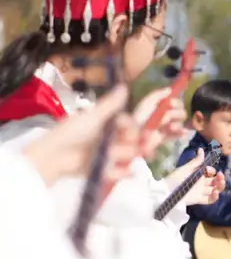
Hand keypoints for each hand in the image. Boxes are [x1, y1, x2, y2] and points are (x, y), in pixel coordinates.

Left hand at [23, 85, 139, 185]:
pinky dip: (123, 172)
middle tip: (147, 147)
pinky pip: (118, 171)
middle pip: (132, 140)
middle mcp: (109, 138)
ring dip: (133, 155)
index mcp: (107, 123)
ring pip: (127, 155)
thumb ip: (110, 104)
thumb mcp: (93, 116)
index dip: (135, 128)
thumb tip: (124, 85)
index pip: (128, 124)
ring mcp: (107, 154)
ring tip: (138, 156)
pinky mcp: (103, 170)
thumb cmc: (72, 133)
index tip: (140, 132)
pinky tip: (129, 172)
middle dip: (141, 143)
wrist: (54, 156)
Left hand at [134, 88, 186, 155]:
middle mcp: (168, 117)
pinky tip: (180, 132)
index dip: (177, 103)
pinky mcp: (167, 137)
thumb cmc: (139, 116)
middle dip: (176, 114)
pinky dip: (180, 133)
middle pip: (182, 113)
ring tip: (167, 127)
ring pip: (180, 124)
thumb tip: (169, 89)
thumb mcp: (147, 103)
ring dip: (176, 125)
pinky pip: (178, 135)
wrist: (134, 134)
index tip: (170, 103)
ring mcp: (168, 128)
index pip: (178, 104)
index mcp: (164, 107)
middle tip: (167, 116)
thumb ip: (157, 95)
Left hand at [165, 148, 225, 205]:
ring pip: (215, 190)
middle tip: (220, 176)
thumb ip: (196, 161)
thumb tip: (201, 149)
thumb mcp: (186, 168)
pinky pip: (210, 200)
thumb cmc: (175, 178)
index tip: (210, 170)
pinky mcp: (199, 200)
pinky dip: (215, 197)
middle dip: (220, 178)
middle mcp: (201, 183)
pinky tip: (215, 192)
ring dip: (220, 186)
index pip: (210, 172)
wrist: (166, 191)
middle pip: (215, 181)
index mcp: (198, 174)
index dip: (212, 170)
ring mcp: (200, 192)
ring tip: (220, 183)